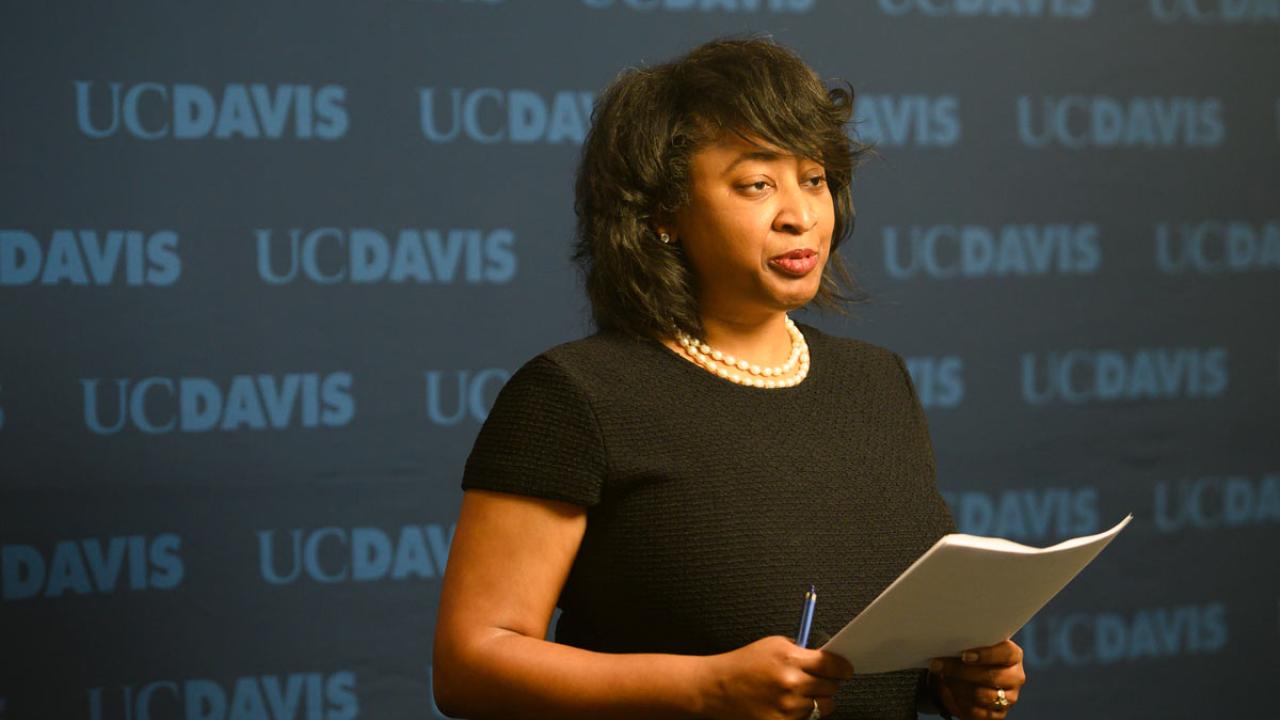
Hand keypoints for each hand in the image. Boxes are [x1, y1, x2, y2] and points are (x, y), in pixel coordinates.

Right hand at [701, 635, 854, 719]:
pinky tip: (786, 704)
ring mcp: (787, 707)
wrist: (716, 688)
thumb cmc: (743, 664)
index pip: (833, 665)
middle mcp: (791, 683)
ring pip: (822, 706)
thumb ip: (802, 651)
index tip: (845, 669)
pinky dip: (801, 713)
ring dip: (815, 700)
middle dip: (829, 683)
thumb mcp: (773, 645)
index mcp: (790, 658)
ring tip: (796, 692)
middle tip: (818, 680)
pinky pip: (806, 719)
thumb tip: (827, 658)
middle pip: (832, 688)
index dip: (843, 668)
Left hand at [929, 639, 1025, 718]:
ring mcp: (1009, 698)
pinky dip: (960, 703)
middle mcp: (1015, 677)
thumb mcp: (970, 647)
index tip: (964, 656)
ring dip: (958, 687)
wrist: (969, 680)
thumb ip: (966, 645)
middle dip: (961, 672)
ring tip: (944, 678)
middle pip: (991, 676)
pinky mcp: (999, 714)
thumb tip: (946, 645)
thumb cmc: (969, 657)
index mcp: (1013, 655)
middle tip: (938, 665)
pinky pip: (978, 712)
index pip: (1006, 653)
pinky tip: (951, 693)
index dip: (985, 655)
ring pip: (982, 695)